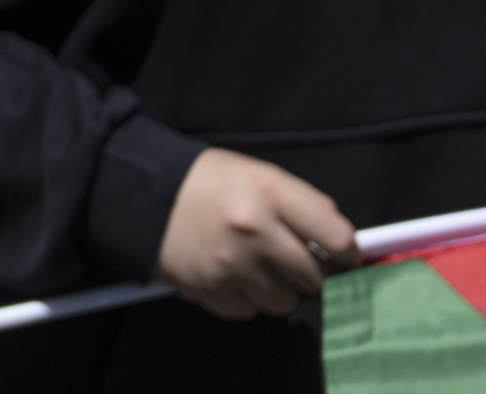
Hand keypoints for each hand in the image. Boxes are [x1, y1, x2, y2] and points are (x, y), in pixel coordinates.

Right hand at [152, 148, 355, 319]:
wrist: (139, 193)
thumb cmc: (206, 182)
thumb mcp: (255, 174)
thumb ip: (300, 204)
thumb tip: (339, 242)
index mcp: (269, 192)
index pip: (336, 236)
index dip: (346, 251)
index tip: (341, 256)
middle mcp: (255, 230)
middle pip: (314, 277)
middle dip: (307, 272)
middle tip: (289, 259)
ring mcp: (233, 265)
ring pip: (285, 301)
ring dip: (276, 289)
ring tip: (253, 265)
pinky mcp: (211, 290)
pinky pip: (251, 312)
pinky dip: (245, 298)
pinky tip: (229, 274)